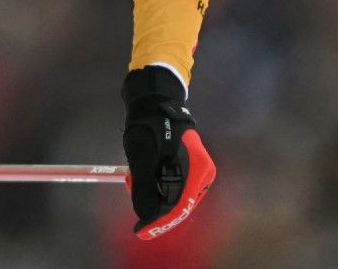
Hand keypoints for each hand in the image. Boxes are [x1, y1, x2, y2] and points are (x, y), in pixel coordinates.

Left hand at [121, 66, 215, 239]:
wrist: (156, 105)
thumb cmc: (149, 126)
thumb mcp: (141, 155)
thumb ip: (144, 186)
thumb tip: (145, 215)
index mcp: (197, 169)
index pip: (178, 205)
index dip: (159, 222)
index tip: (141, 232)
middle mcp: (203, 173)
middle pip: (180, 205)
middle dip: (155, 210)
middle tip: (134, 207)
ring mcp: (199, 172)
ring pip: (177, 198)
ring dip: (155, 198)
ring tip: (134, 182)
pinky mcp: (192, 170)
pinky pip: (176, 189)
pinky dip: (159, 190)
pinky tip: (142, 180)